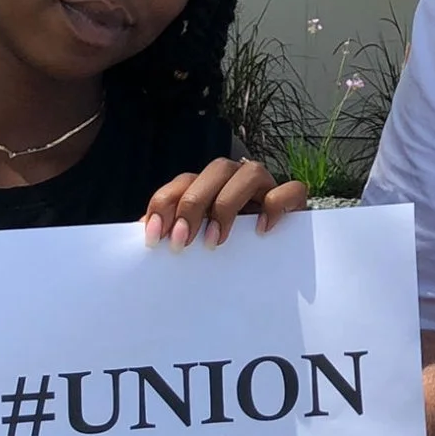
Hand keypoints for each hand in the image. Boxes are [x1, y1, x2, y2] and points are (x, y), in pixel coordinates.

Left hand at [141, 158, 306, 248]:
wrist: (273, 265)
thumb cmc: (228, 248)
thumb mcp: (196, 238)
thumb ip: (174, 230)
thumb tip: (141, 229)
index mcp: (209, 186)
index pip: (184, 181)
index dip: (165, 204)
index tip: (154, 237)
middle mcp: (237, 179)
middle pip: (215, 170)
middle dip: (193, 205)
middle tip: (182, 243)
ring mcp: (267, 186)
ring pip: (250, 171)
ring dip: (227, 204)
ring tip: (215, 240)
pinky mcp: (293, 200)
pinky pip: (289, 190)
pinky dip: (275, 206)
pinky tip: (262, 230)